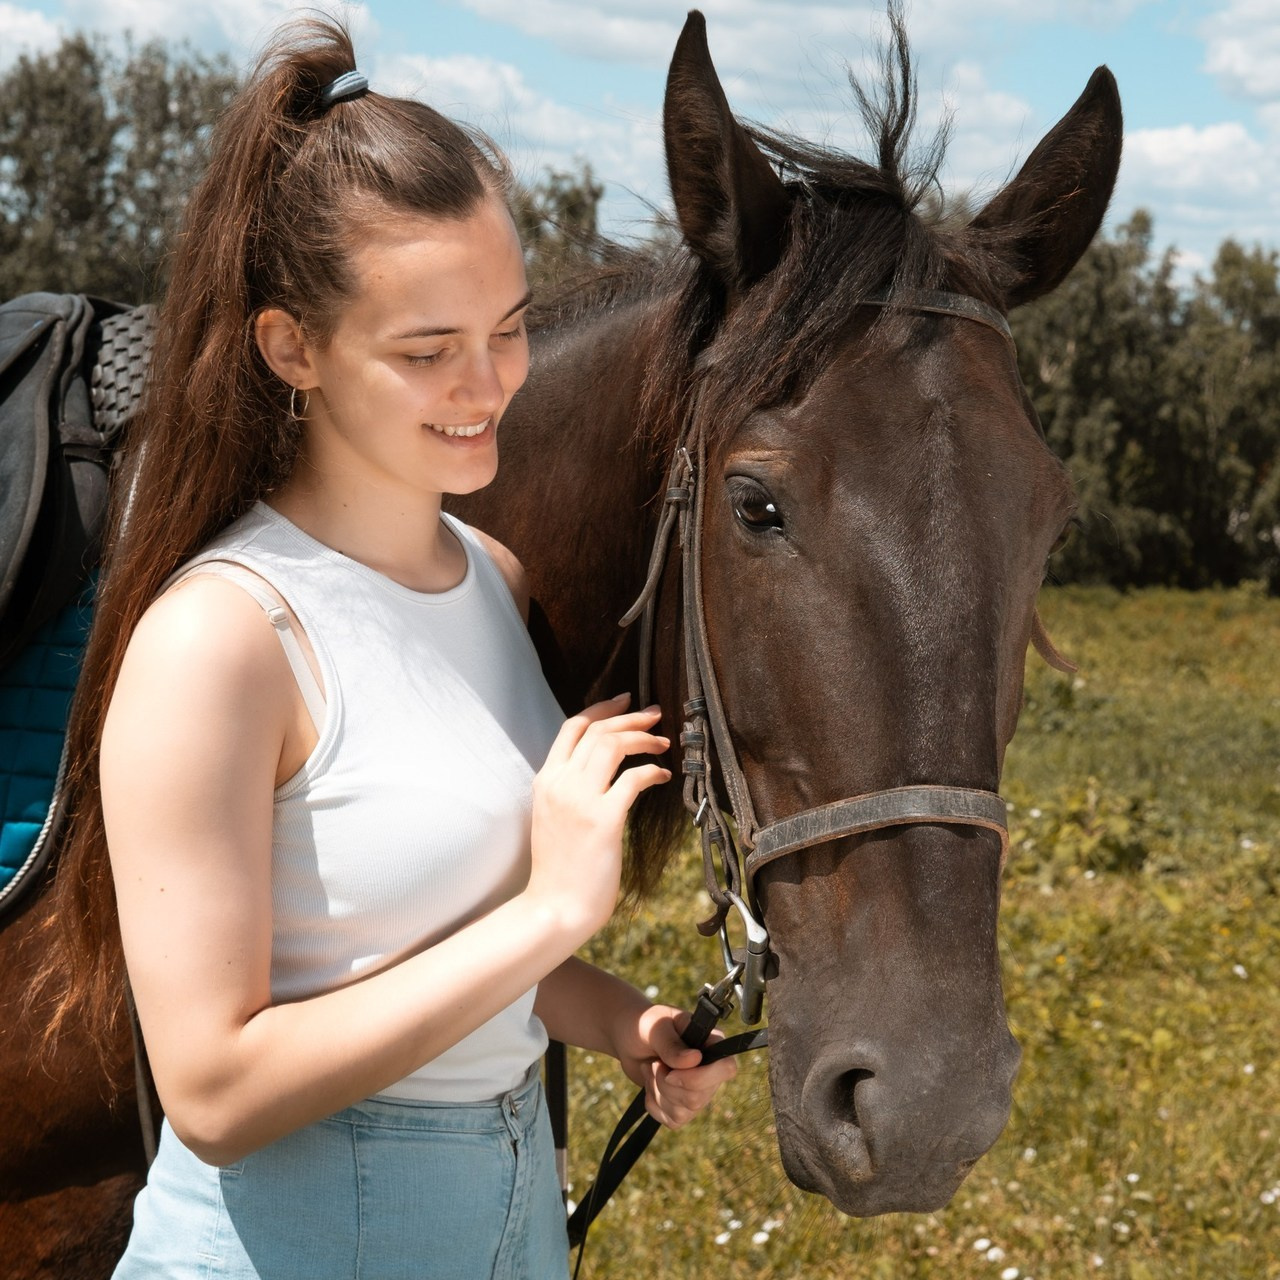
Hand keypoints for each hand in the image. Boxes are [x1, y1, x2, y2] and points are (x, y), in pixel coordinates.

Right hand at [526, 694, 669, 939]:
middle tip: (655, 714)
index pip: (572, 727)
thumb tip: (603, 773)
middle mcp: (560, 783)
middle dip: (630, 717)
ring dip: (644, 738)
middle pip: (598, 730)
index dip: (601, 709)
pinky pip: (633, 778)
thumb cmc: (560, 869)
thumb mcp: (554, 817)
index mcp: (545, 780)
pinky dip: (652, 770)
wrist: (554, 907)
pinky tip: (663, 776)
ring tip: (663, 743)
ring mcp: (580, 800)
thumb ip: (570, 790)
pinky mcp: (603, 819)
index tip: (624, 699)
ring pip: (614, 745)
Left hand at [617, 1004, 738, 1129]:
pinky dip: (654, 1104)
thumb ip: (672, 1044)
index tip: (672, 1071)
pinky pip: (673, 1120)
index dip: (702, 1077)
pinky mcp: (682, 1106)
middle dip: (667, 1084)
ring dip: (658, 1091)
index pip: (727, 1068)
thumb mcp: (656, 1027)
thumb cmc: (646, 1025)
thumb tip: (695, 1060)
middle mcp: (710, 1070)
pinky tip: (649, 1084)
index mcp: (711, 1043)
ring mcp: (697, 1090)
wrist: (628, 1038)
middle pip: (700, 1097)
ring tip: (649, 1068)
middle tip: (654, 1064)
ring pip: (685, 1111)